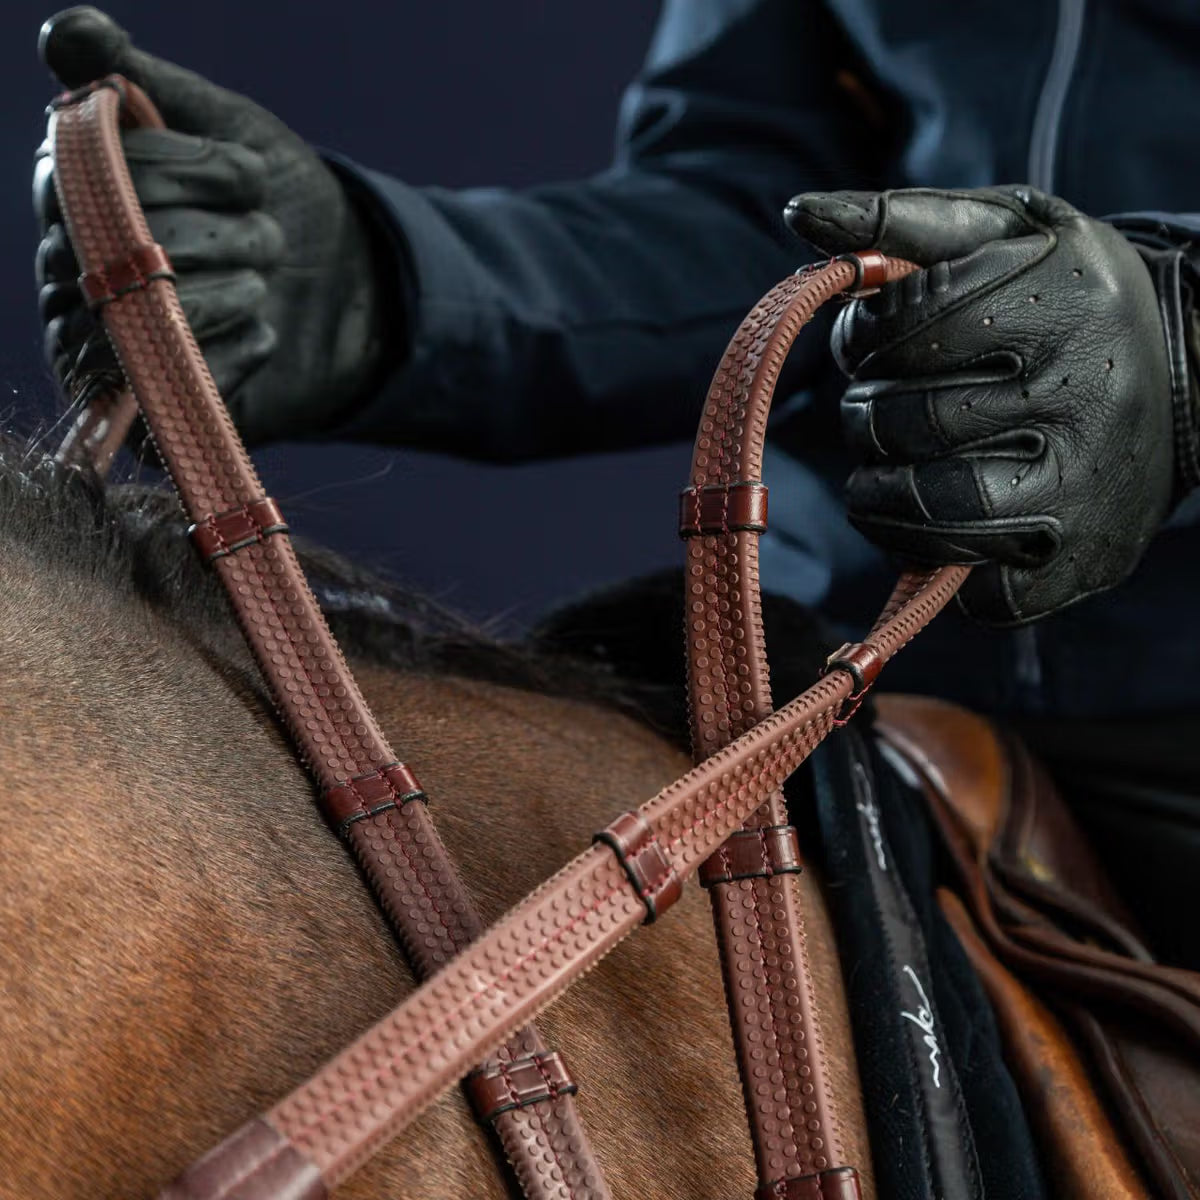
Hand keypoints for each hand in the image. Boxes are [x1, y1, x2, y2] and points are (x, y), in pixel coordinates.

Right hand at [34, 6, 402, 447]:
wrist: (349, 288)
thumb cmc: (276, 202)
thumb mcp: (223, 126)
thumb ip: (144, 82)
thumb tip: (69, 33)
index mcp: (72, 204)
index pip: (96, 181)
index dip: (184, 173)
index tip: (250, 173)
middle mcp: (73, 281)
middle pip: (127, 253)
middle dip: (225, 233)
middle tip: (269, 235)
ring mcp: (112, 354)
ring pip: (156, 320)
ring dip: (239, 288)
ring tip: (266, 279)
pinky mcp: (160, 418)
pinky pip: (194, 379)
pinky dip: (249, 343)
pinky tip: (265, 330)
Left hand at [786, 185, 1182, 625]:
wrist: (1192, 378)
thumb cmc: (1069, 298)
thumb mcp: (1008, 233)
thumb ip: (902, 221)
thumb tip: (799, 213)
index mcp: (1064, 304)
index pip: (903, 331)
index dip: (864, 337)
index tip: (876, 338)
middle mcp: (1083, 401)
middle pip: (902, 424)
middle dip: (866, 413)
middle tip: (882, 402)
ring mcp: (1084, 494)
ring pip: (923, 511)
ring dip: (876, 493)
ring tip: (893, 464)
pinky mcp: (1075, 565)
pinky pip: (965, 585)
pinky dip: (931, 556)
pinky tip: (948, 513)